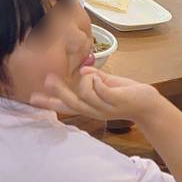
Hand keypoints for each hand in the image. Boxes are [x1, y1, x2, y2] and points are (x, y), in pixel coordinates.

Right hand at [30, 69, 165, 121]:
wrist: (149, 105)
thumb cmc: (127, 94)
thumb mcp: (106, 85)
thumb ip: (93, 78)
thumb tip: (81, 71)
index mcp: (89, 107)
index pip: (65, 106)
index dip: (49, 102)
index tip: (32, 98)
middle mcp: (94, 110)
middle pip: (70, 102)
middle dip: (58, 90)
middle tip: (48, 78)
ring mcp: (105, 108)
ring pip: (84, 93)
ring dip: (86, 79)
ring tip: (93, 74)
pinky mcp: (115, 102)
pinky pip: (99, 89)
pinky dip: (97, 79)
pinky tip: (101, 77)